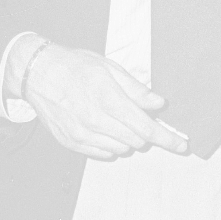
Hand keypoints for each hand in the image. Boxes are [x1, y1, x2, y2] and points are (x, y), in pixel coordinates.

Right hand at [8, 38, 188, 159]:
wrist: (38, 74)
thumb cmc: (76, 66)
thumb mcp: (110, 68)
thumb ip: (136, 89)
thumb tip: (159, 104)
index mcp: (108, 100)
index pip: (145, 128)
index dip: (167, 138)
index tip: (182, 144)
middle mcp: (94, 122)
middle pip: (136, 141)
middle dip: (147, 133)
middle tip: (142, 116)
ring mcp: (81, 135)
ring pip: (120, 149)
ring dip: (129, 138)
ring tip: (118, 117)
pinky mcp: (71, 143)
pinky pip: (102, 153)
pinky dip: (112, 144)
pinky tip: (106, 126)